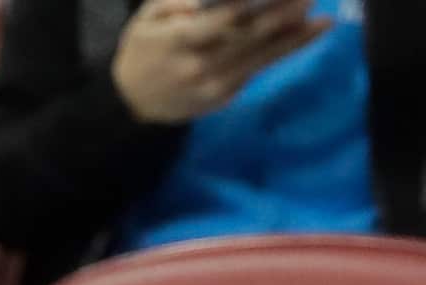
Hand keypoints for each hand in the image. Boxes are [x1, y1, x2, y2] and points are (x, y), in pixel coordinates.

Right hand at [112, 0, 329, 122]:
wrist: (132, 104)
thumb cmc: (142, 51)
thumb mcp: (144, 20)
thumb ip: (171, 4)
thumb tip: (200, 1)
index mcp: (176, 42)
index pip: (219, 20)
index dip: (246, 4)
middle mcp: (198, 65)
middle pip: (248, 37)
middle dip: (281, 14)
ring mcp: (213, 85)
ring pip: (260, 57)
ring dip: (295, 37)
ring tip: (323, 21)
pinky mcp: (223, 96)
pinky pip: (256, 70)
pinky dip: (283, 52)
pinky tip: (305, 35)